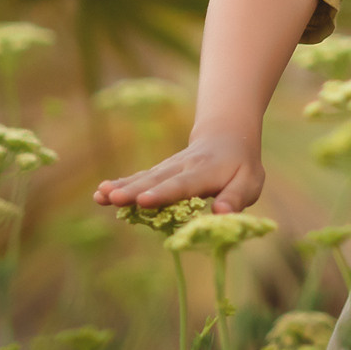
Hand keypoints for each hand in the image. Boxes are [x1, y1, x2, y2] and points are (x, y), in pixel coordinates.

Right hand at [93, 127, 264, 213]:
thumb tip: (222, 214)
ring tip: (100, 196)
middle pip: (156, 180)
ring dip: (122, 187)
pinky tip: (101, 193)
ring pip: (144, 178)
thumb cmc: (241, 167)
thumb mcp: (249, 182)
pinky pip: (140, 177)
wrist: (227, 135)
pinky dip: (121, 184)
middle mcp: (183, 167)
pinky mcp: (160, 171)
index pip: (183, 184)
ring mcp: (169, 167)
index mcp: (206, 172)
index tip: (144, 202)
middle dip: (134, 191)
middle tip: (112, 199)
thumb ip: (235, 198)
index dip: (164, 193)